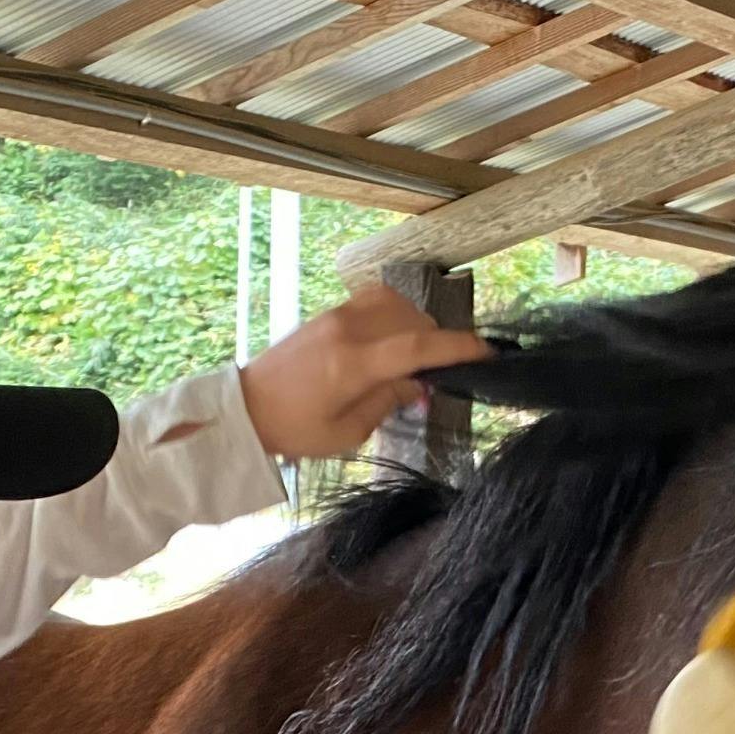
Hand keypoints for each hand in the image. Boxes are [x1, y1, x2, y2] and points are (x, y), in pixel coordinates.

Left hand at [238, 282, 487, 459]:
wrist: (248, 406)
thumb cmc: (296, 429)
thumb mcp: (348, 432)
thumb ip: (388, 402)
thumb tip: (419, 384)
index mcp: (352, 365)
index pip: (417, 346)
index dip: (457, 347)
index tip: (486, 351)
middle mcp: (348, 331)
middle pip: (413, 320)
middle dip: (437, 342)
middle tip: (439, 375)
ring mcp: (337, 316)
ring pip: (397, 304)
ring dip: (417, 326)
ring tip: (415, 359)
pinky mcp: (330, 312)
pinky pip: (376, 300)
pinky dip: (397, 315)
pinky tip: (395, 340)